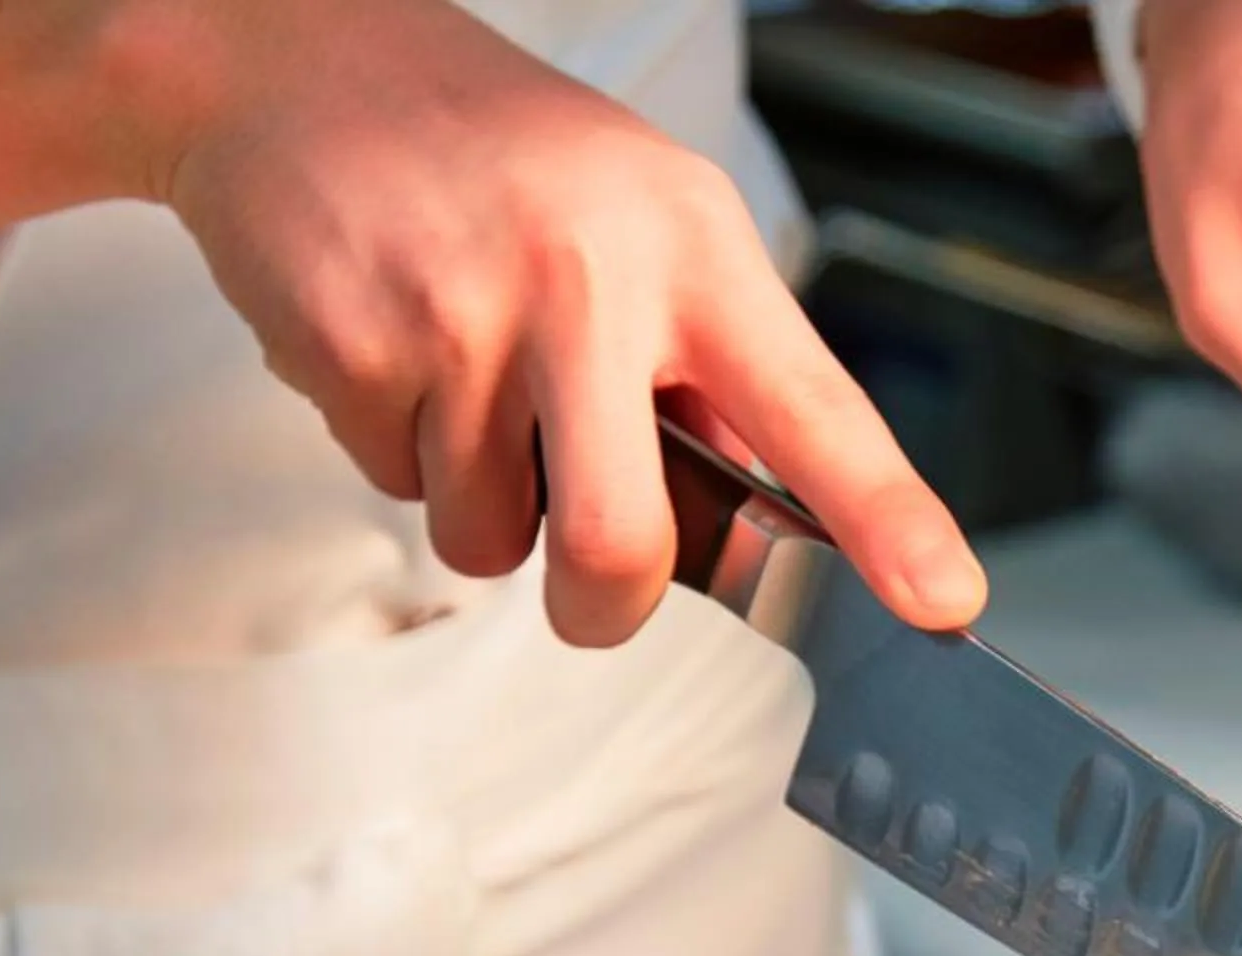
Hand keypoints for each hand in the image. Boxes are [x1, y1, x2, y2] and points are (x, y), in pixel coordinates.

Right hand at [0, 0, 983, 646]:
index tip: (944, 599)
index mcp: (692, 248)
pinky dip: (403, 451)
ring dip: (484, 501)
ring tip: (472, 381)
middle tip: (595, 586)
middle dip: (605, 607)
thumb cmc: (499, 158)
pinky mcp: (356, 351)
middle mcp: (589, 279)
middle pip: (624, 545)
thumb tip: (775, 512)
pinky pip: (400, 487)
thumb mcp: (651, 217)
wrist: (297, 63)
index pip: (816, 409)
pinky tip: (402, 350)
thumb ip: (719, 362)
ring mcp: (464, 319)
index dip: (891, 519)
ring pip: (493, 538)